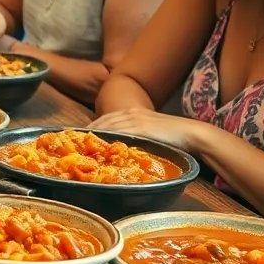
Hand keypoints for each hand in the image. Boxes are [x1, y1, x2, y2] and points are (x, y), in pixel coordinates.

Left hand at [89, 108, 213, 153]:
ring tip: (77, 143)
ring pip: (107, 125)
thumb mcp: (150, 135)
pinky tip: (96, 143)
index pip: (105, 119)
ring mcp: (135, 119)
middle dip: (85, 130)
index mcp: (132, 113)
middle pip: (101, 120)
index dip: (90, 127)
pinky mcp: (141, 127)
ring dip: (91, 133)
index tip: (77, 136)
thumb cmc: (174, 138)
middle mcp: (131, 113)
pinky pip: (119, 131)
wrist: (193, 134)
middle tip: (70, 141)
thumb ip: (135, 138)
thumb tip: (122, 150)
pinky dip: (106, 136)